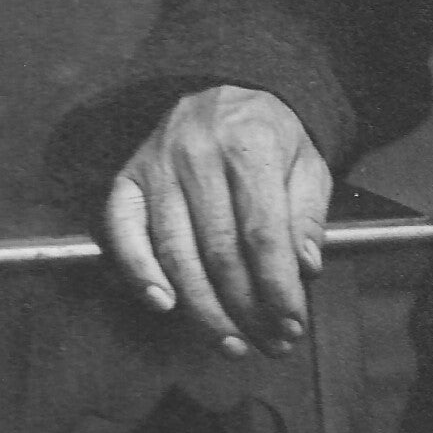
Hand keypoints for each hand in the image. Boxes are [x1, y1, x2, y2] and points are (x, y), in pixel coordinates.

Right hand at [102, 85, 332, 359]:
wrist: (228, 89)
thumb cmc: (271, 136)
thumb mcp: (308, 164)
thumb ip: (308, 216)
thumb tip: (304, 269)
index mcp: (250, 143)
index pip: (262, 232)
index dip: (277, 287)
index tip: (292, 322)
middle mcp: (198, 152)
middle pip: (219, 251)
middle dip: (246, 308)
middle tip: (270, 343)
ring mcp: (157, 165)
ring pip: (176, 252)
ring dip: (203, 309)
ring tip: (231, 342)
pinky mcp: (129, 179)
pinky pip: (123, 232)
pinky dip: (139, 272)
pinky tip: (164, 305)